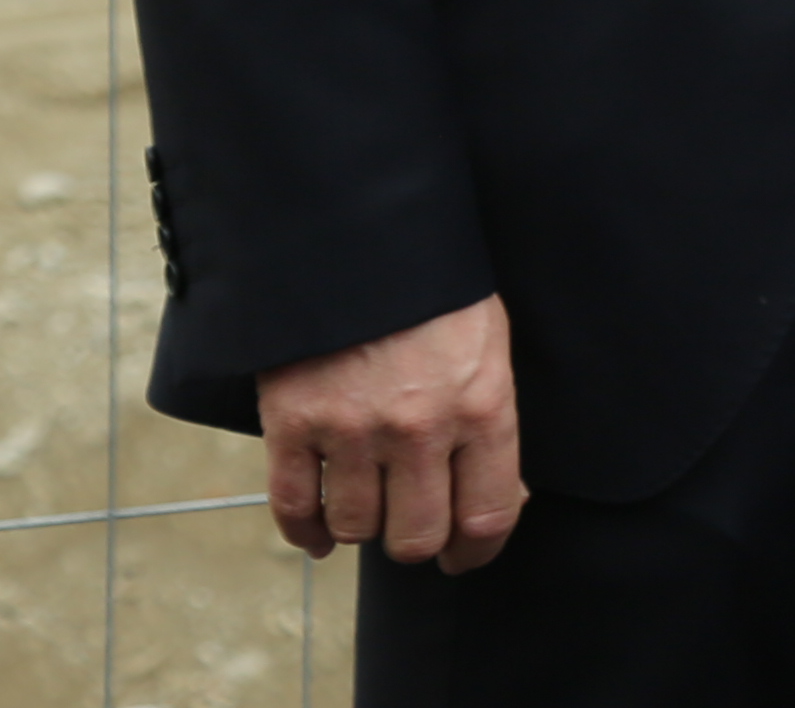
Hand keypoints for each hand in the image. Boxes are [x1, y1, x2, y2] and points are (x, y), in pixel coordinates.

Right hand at [261, 295, 522, 570]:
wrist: (360, 239)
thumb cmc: (437, 292)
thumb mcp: (491, 347)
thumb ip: (494, 423)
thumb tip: (501, 501)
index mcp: (482, 406)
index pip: (487, 515)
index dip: (476, 551)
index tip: (465, 557)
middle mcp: (418, 429)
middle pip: (416, 536)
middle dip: (419, 544)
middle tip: (417, 537)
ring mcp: (351, 429)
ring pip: (356, 527)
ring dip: (363, 528)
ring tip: (371, 509)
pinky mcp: (293, 424)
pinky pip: (294, 507)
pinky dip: (304, 532)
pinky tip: (318, 535)